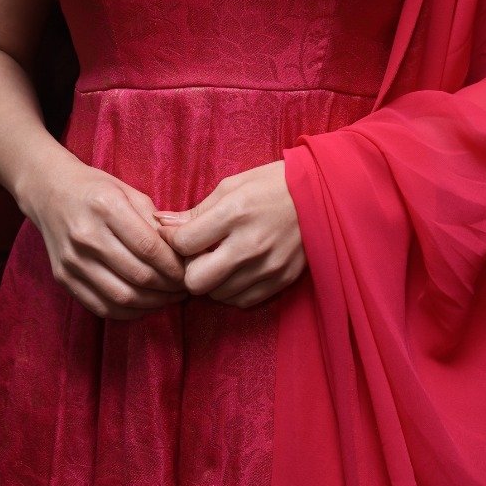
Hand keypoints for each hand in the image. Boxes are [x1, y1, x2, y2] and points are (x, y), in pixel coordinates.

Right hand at [22, 153, 186, 319]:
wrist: (49, 191)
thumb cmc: (95, 189)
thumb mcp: (128, 191)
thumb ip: (154, 221)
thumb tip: (182, 252)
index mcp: (106, 206)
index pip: (149, 248)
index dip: (175, 266)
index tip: (190, 271)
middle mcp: (86, 235)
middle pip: (138, 275)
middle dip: (169, 287)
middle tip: (186, 287)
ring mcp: (72, 260)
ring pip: (121, 297)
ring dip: (152, 304)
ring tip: (170, 298)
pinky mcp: (63, 278)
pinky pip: (101, 307)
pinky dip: (128, 312)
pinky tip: (144, 305)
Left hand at [157, 162, 305, 307]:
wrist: (323, 194)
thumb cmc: (273, 184)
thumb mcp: (232, 186)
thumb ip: (197, 211)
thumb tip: (162, 224)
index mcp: (235, 213)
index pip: (184, 243)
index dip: (173, 240)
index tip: (177, 234)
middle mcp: (250, 244)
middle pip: (195, 281)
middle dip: (188, 269)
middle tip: (196, 254)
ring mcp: (267, 267)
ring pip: (217, 294)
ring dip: (211, 280)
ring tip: (219, 259)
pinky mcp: (281, 280)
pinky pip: (241, 301)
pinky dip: (232, 289)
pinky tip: (236, 270)